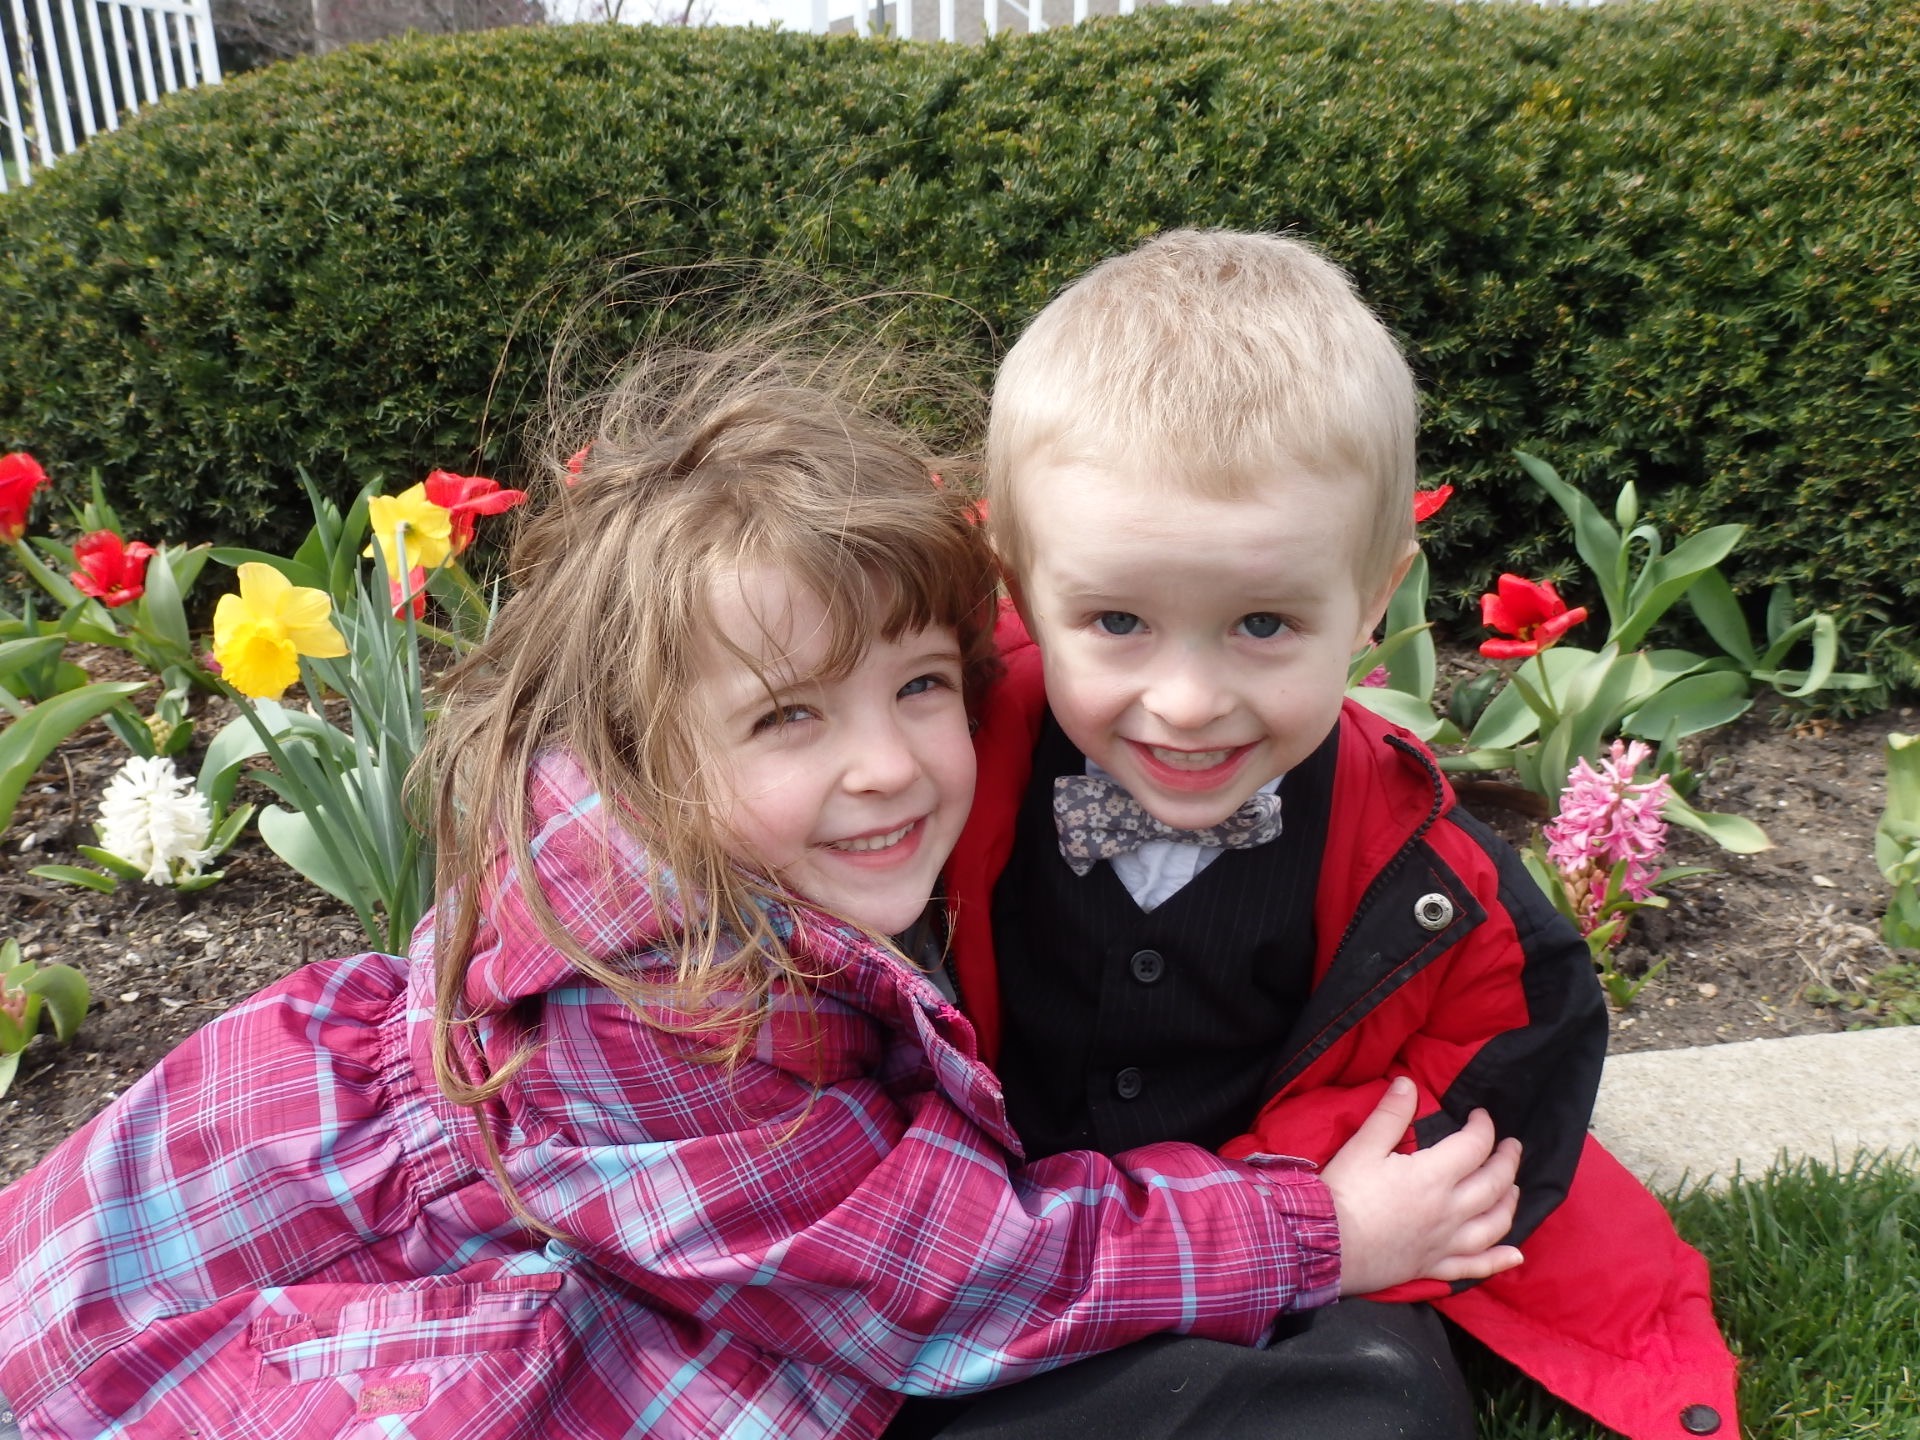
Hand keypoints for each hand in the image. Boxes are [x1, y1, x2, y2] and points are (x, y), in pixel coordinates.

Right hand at [1320, 1076, 1523, 1296]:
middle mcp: (1449, 1210)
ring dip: (1509, 1204)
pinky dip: (1498, 1261)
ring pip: (1493, 1224)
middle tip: (1511, 1147)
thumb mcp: (1363, 1146)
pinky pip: (1475, 1266)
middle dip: (1507, 1161)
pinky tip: (1515, 1256)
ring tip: (1514, 1190)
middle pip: (1493, 1184)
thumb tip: (1408, 1083)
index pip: (1474, 1146)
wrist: (1325, 1245)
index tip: (1480, 1115)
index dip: (1483, 1127)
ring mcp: (1445, 1242)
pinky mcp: (1434, 1266)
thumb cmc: (1343, 1194)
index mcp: (1433, 1176)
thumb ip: (1390, 1115)